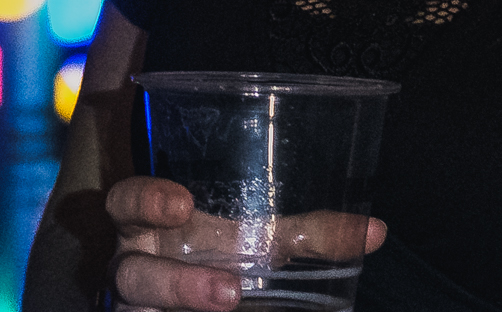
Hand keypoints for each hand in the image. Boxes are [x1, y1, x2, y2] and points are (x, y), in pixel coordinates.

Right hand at [104, 177, 385, 310]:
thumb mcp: (262, 242)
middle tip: (230, 290)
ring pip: (140, 308)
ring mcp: (138, 308)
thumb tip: (375, 231)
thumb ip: (310, 234)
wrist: (201, 300)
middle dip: (176, 283)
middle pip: (130, 272)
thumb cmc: (224, 254)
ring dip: (183, 306)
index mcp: (151, 225)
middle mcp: (135, 265)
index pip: (125, 202)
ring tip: (229, 303)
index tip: (182, 204)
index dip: (144, 201)